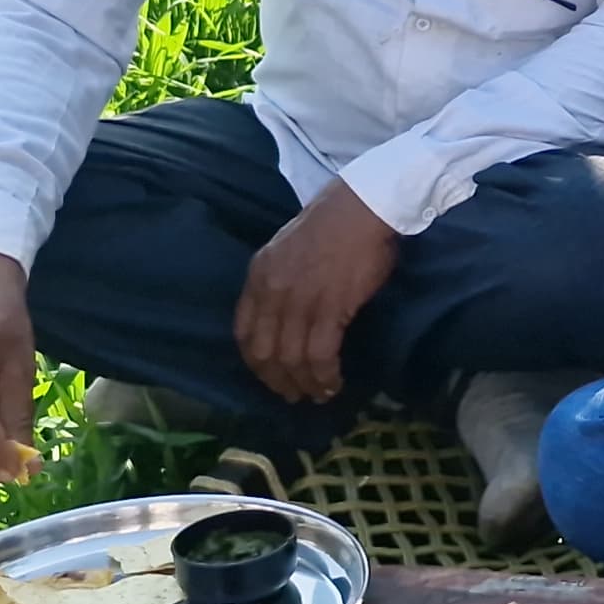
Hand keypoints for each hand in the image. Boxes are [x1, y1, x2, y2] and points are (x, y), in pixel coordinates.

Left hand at [235, 184, 398, 405]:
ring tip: (318, 395)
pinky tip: (333, 383)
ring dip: (304, 384)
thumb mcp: (287, 251)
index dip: (254, 362)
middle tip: (293, 396)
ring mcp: (299, 300)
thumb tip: (286, 317)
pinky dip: (324, 375)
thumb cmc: (332, 225)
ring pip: (292, 358)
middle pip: (264, 352)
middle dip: (277, 381)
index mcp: (259, 276)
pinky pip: (319, 354)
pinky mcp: (329, 307)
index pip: (242, 332)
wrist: (361, 206)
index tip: (269, 376)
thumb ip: (278, 282)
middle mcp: (272, 291)